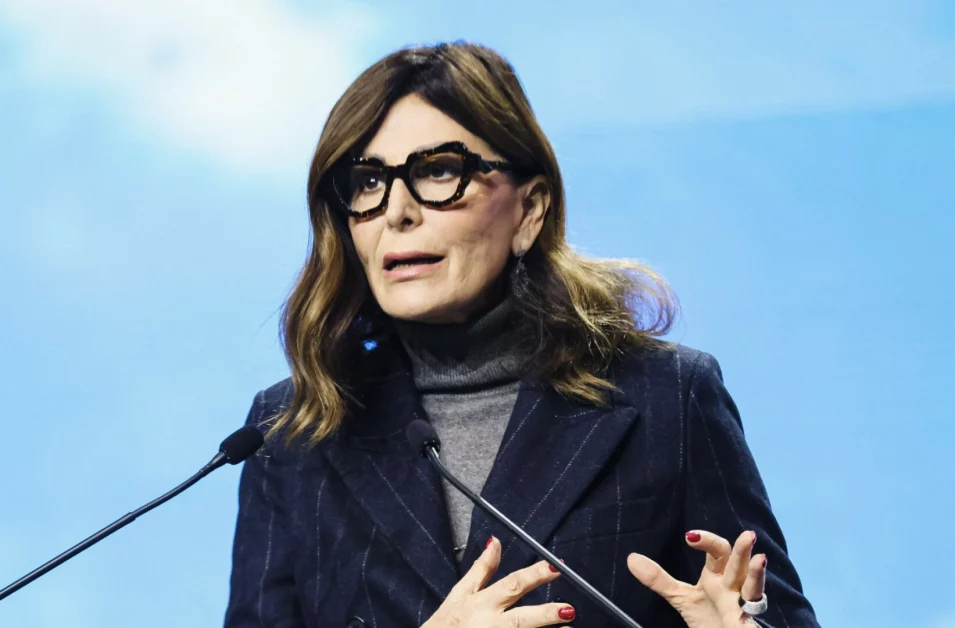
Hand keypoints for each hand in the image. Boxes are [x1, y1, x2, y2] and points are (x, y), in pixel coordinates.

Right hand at [421, 536, 576, 627]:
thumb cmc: (446, 624)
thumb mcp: (460, 593)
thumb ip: (481, 569)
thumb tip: (495, 541)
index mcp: (481, 603)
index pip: (512, 585)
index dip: (534, 575)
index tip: (555, 566)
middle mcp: (489, 624)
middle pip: (520, 619)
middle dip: (545, 613)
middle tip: (568, 609)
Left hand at [627, 529, 766, 627]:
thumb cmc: (708, 617)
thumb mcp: (681, 597)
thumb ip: (658, 579)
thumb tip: (632, 558)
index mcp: (717, 576)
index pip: (716, 551)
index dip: (706, 541)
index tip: (689, 537)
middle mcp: (732, 587)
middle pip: (737, 564)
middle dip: (742, 550)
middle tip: (747, 535)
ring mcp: (742, 606)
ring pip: (752, 587)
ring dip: (756, 574)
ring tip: (760, 559)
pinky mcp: (744, 626)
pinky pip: (751, 619)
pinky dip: (751, 616)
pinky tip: (750, 610)